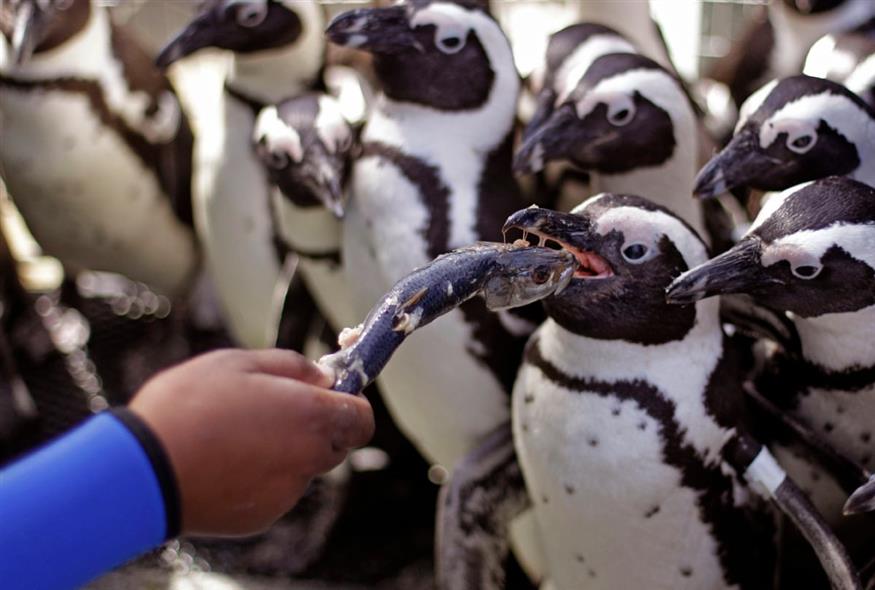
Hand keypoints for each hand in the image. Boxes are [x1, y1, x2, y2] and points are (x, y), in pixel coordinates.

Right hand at [129, 349, 373, 536]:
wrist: (143, 470)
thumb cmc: (189, 406)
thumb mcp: (240, 362)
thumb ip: (292, 367)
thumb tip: (322, 377)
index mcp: (311, 416)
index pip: (362, 418)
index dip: (349, 404)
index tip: (327, 393)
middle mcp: (307, 459)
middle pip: (335, 443)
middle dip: (316, 425)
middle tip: (275, 407)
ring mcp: (286, 492)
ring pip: (303, 466)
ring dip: (286, 450)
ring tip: (236, 433)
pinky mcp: (263, 516)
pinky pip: (276, 490)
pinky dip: (261, 476)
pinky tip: (224, 461)